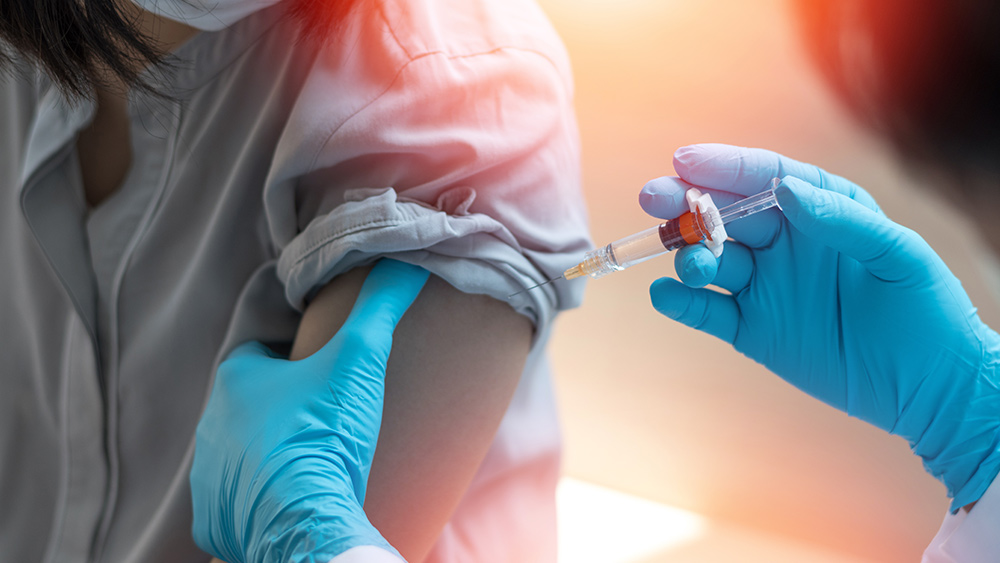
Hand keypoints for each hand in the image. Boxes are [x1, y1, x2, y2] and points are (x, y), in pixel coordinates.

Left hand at [190, 259, 428, 561]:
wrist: (306, 516)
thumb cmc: (324, 433)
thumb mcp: (360, 358)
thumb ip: (380, 305)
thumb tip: (407, 261)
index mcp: (236, 380)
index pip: (261, 355)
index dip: (293, 360)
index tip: (324, 373)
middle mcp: (211, 423)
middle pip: (250, 405)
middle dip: (282, 408)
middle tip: (326, 417)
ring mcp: (209, 474)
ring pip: (241, 452)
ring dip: (270, 452)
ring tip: (315, 460)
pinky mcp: (215, 518)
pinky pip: (236, 501)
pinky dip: (262, 498)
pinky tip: (296, 497)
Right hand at [642, 144, 999, 509]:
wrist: (929, 387)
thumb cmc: (925, 310)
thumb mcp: (897, 254)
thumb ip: (842, 219)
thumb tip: (787, 190)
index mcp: (818, 210)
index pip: (763, 178)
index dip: (723, 167)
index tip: (685, 161)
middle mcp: (784, 243)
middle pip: (722, 214)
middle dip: (684, 204)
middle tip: (652, 198)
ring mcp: (764, 286)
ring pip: (710, 260)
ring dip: (688, 256)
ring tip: (694, 265)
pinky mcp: (751, 329)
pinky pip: (707, 312)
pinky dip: (682, 303)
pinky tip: (666, 296)